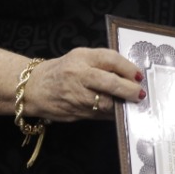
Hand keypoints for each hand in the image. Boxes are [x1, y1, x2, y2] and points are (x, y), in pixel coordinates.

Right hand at [21, 47, 144, 121]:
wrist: (34, 89)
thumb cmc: (62, 71)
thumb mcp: (80, 57)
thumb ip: (103, 62)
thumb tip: (131, 75)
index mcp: (81, 58)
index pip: (110, 59)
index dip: (128, 68)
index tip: (139, 76)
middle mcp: (79, 76)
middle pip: (110, 83)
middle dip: (129, 90)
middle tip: (140, 94)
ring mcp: (77, 96)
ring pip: (106, 103)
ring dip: (122, 105)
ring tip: (132, 104)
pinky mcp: (76, 113)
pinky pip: (100, 115)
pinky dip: (112, 114)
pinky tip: (120, 112)